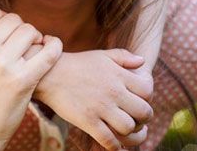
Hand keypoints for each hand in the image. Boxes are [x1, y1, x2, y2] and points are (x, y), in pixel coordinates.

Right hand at [0, 7, 61, 150]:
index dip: (6, 21)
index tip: (10, 33)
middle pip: (13, 20)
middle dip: (21, 30)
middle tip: (26, 43)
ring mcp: (1, 65)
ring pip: (29, 31)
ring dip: (36, 38)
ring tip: (36, 49)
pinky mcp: (22, 81)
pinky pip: (48, 52)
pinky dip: (55, 46)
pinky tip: (53, 47)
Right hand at [35, 49, 153, 150]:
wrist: (49, 74)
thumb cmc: (77, 64)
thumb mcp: (101, 55)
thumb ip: (123, 57)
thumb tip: (142, 61)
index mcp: (118, 75)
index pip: (147, 91)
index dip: (147, 99)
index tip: (139, 102)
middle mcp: (113, 91)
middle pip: (143, 112)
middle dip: (143, 119)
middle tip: (137, 120)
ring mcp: (100, 107)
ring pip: (128, 128)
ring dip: (129, 133)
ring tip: (124, 131)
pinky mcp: (87, 121)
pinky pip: (108, 140)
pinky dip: (114, 146)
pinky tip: (113, 144)